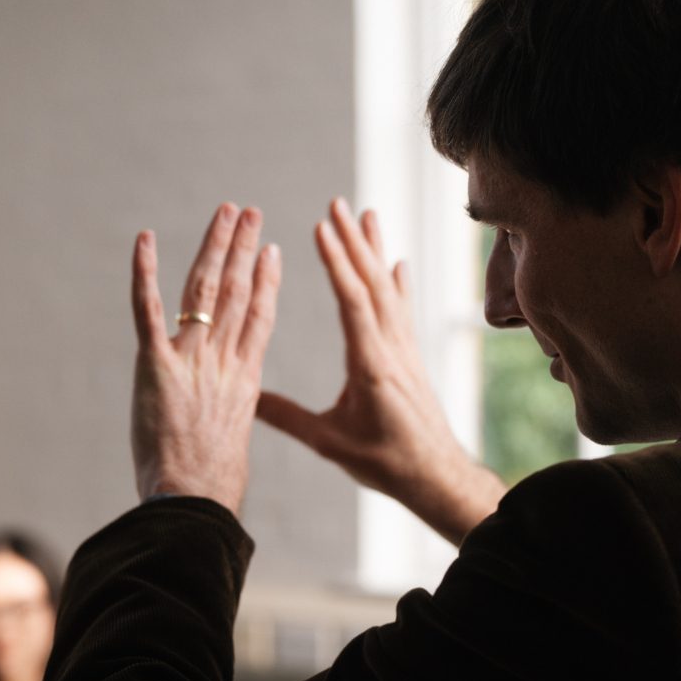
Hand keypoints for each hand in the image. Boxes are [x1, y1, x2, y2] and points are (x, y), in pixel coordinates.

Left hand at [129, 203, 282, 509]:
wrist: (196, 498)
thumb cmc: (215, 486)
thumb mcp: (234, 441)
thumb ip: (227, 415)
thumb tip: (222, 418)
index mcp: (245, 379)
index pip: (259, 317)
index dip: (265, 280)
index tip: (270, 250)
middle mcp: (223, 361)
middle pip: (237, 292)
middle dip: (243, 247)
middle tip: (249, 211)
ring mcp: (191, 360)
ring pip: (204, 290)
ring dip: (214, 246)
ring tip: (225, 212)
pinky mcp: (156, 365)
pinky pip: (148, 308)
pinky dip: (145, 271)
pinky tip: (145, 239)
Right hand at [257, 199, 504, 545]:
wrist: (436, 476)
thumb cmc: (385, 463)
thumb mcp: (330, 442)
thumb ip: (287, 418)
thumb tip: (244, 398)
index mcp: (370, 365)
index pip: (352, 301)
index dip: (336, 263)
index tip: (321, 227)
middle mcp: (391, 349)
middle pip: (372, 283)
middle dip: (353, 241)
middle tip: (338, 203)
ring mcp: (404, 350)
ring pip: (390, 290)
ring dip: (375, 250)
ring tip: (366, 214)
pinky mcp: (410, 357)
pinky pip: (403, 309)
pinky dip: (398, 282)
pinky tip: (398, 262)